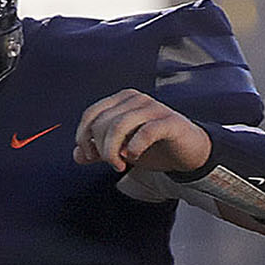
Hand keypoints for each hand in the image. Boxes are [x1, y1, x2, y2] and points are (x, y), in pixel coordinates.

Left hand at [72, 90, 210, 175]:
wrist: (187, 152)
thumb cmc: (153, 146)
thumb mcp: (120, 150)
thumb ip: (98, 151)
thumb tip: (77, 155)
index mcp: (122, 101)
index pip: (91, 114)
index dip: (84, 136)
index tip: (89, 155)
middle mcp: (137, 99)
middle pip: (103, 122)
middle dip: (101, 148)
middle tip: (111, 164)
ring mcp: (154, 108)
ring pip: (119, 125)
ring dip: (113, 151)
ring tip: (119, 165)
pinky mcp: (170, 122)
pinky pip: (145, 132)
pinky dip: (134, 148)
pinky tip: (134, 156)